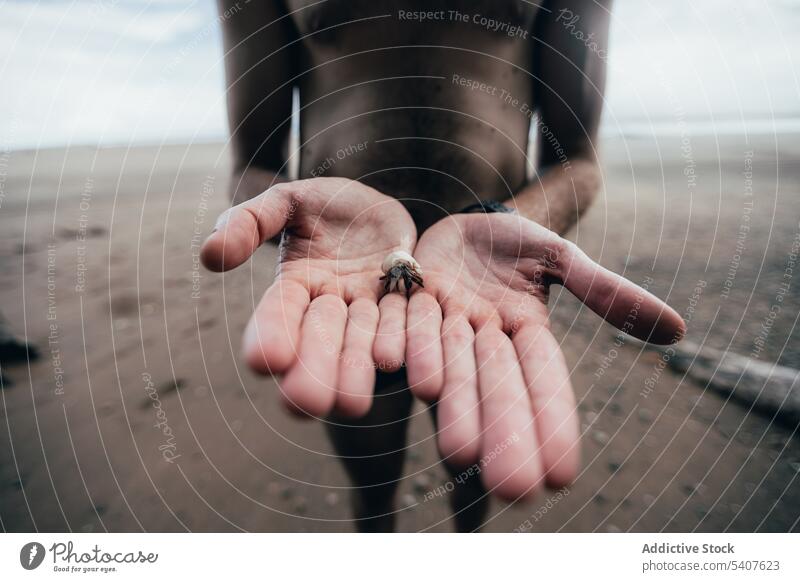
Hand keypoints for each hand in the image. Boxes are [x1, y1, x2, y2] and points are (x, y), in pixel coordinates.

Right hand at [201, 178, 416, 417]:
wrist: (378, 207)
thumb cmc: (323, 205)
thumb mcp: (286, 202)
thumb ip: (250, 221)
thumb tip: (210, 255)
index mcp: (295, 285)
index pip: (278, 311)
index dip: (271, 333)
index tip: (263, 360)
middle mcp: (330, 306)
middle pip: (320, 339)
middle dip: (313, 370)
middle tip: (306, 402)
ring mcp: (368, 309)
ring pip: (360, 342)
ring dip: (355, 372)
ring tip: (353, 404)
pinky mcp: (404, 306)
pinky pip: (403, 324)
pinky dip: (400, 343)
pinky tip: (396, 363)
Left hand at [406, 213, 684, 499]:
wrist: (464, 222)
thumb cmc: (518, 244)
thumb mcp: (562, 260)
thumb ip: (607, 292)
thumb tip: (678, 331)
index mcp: (526, 330)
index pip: (544, 379)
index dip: (552, 421)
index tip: (562, 474)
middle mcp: (485, 337)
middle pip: (496, 387)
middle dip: (503, 434)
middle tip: (511, 489)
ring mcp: (446, 322)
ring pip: (451, 367)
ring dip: (455, 406)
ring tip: (458, 451)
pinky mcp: (411, 303)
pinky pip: (408, 325)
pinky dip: (410, 348)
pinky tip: (411, 377)